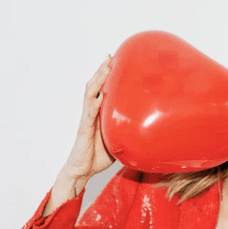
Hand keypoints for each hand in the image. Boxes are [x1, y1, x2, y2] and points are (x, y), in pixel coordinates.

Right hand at [61, 55, 114, 182]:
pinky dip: (94, 101)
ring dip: (97, 80)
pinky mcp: (84, 128)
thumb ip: (126, 134)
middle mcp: (91, 114)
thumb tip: (145, 132)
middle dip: (101, 71)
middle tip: (110, 57)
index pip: (102, 92)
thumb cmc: (97, 158)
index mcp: (98, 115)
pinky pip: (89, 112)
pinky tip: (99, 93)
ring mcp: (87, 119)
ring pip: (90, 94)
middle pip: (94, 87)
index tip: (116, 64)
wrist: (81, 171)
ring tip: (105, 67)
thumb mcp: (117, 143)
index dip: (107, 78)